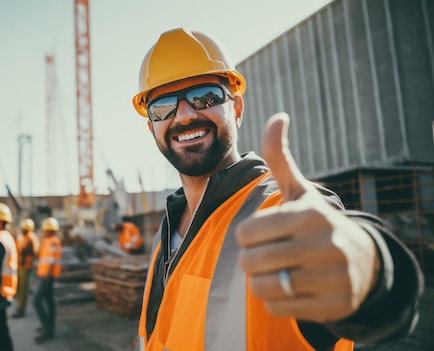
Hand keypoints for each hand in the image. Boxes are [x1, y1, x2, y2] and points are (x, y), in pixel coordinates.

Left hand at [235, 113, 378, 322]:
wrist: (365, 262)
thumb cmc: (317, 223)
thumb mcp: (300, 191)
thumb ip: (281, 157)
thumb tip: (278, 116)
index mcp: (308, 215)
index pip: (245, 234)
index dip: (247, 236)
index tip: (262, 234)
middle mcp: (322, 246)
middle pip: (249, 262)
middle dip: (252, 260)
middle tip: (269, 255)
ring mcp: (329, 278)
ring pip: (262, 288)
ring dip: (262, 281)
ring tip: (279, 271)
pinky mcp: (331, 306)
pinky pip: (277, 308)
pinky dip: (276, 300)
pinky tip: (293, 288)